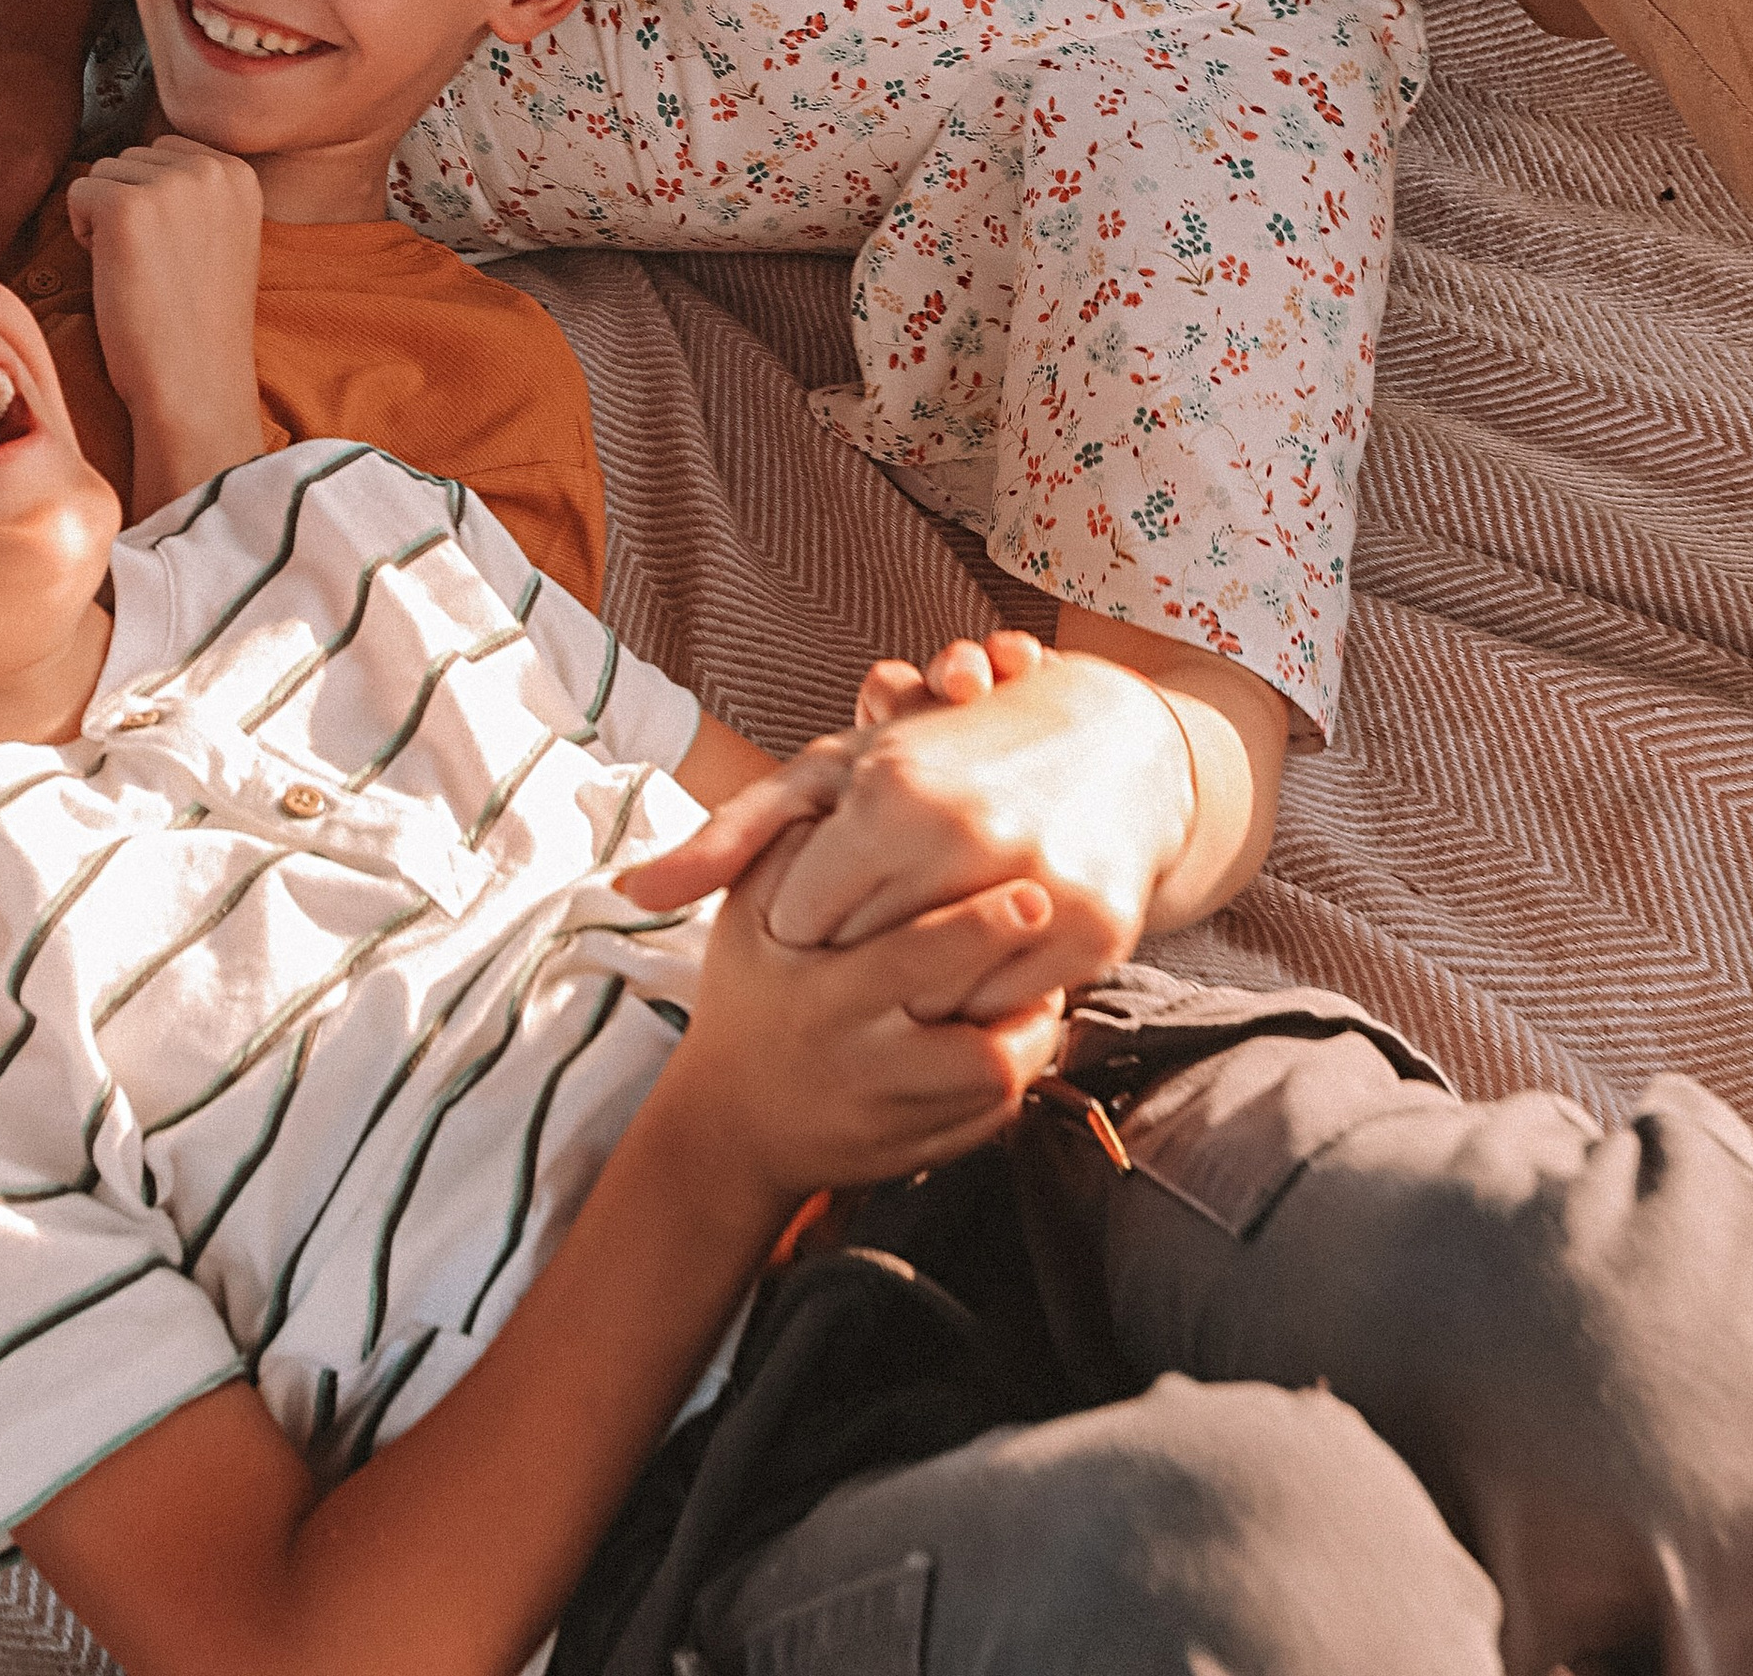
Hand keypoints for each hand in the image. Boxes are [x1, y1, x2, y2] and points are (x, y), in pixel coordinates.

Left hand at [70, 137, 268, 505]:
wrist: (194, 385)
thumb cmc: (197, 323)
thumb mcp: (221, 237)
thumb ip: (194, 193)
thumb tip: (138, 161)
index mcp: (240, 173)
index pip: (166, 151)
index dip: (154, 203)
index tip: (177, 254)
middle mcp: (212, 168)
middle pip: (132, 158)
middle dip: (128, 206)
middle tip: (155, 267)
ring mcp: (171, 184)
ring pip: (102, 173)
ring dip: (104, 220)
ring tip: (138, 272)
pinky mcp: (127, 207)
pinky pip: (77, 194)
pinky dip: (82, 235)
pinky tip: (115, 274)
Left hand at [619, 642, 1194, 1016]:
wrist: (1122, 745)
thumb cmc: (951, 755)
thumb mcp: (838, 773)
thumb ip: (735, 836)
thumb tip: (630, 891)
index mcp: (892, 793)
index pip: (804, 922)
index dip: (798, 931)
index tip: (811, 922)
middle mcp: (964, 835)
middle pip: (868, 963)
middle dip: (853, 965)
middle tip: (860, 950)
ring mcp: (1035, 883)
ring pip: (941, 996)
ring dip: (919, 992)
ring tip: (915, 954)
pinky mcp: (1094, 928)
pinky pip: (1013, 1006)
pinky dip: (985, 1000)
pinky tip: (974, 963)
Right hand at [657, 827, 1065, 1200]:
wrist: (729, 1123)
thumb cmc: (747, 994)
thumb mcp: (745, 915)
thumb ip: (790, 854)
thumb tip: (850, 803)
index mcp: (819, 994)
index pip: (913, 959)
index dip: (980, 927)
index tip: (1032, 894)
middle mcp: (858, 1063)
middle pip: (972, 1042)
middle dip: (1027, 985)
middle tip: (1056, 932)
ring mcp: (889, 1116)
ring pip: (993, 1085)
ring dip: (1030, 1030)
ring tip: (1036, 977)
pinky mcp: (913, 1153)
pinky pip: (990, 1120)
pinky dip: (1016, 1070)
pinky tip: (1014, 1024)